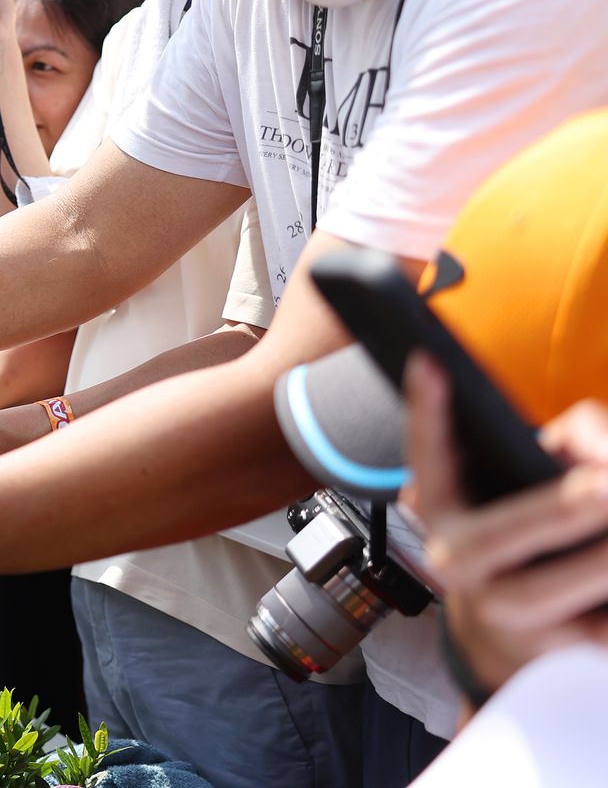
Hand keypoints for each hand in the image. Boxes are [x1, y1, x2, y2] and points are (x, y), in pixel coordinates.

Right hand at [402, 353, 607, 696]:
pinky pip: (598, 628)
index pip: (427, 456)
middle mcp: (458, 564)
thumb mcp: (509, 495)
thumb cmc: (517, 550)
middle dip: (557, 508)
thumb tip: (590, 443)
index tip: (429, 365)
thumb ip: (552, 454)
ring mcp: (506, 614)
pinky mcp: (559, 650)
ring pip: (556, 585)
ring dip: (600, 559)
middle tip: (604, 482)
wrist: (507, 646)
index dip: (426, 412)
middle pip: (502, 534)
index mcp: (443, 514)